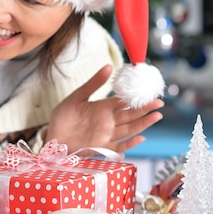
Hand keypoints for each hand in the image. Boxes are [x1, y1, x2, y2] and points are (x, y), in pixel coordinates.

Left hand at [46, 64, 163, 154]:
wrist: (52, 136)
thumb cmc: (63, 116)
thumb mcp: (77, 96)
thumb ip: (93, 83)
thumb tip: (109, 65)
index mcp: (102, 108)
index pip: (123, 102)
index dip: (135, 98)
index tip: (148, 92)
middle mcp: (107, 121)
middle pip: (130, 115)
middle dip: (145, 110)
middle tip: (159, 103)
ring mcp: (106, 135)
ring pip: (128, 129)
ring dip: (142, 124)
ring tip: (156, 116)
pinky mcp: (101, 148)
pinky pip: (118, 146)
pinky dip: (129, 143)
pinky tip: (140, 137)